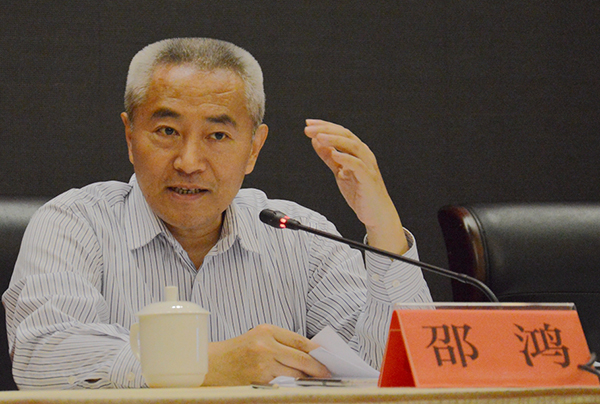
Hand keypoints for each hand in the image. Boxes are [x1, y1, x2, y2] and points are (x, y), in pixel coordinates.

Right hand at [202, 324, 330, 385]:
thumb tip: (310, 354)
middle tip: (327, 373)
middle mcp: (265, 346)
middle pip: (301, 358)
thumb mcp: (258, 338)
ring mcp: (262, 365)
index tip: (327, 357)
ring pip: (295, 373)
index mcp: (266, 330)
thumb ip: (281, 343)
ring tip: (316, 381)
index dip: (317, 351)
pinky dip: (292, 386)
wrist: (210, 366)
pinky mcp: (259, 381)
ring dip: (307, 379)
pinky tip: (298, 387)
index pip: (300, 341)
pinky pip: (283, 384)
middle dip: (317, 367)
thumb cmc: (236, 351)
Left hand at [304, 119, 407, 253]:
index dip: (324, 126)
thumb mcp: (339, 171)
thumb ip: (329, 156)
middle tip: (309, 129)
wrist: (376, 213)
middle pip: (345, 135)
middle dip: (326, 130)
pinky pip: (357, 165)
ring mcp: (367, 165)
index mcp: (357, 151)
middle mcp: (363, 154)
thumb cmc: (361, 192)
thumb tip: (316, 141)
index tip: (309, 124)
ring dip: (335, 140)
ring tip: (320, 137)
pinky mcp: (368, 178)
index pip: (340, 132)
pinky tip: (335, 154)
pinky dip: (346, 158)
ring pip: (352, 146)